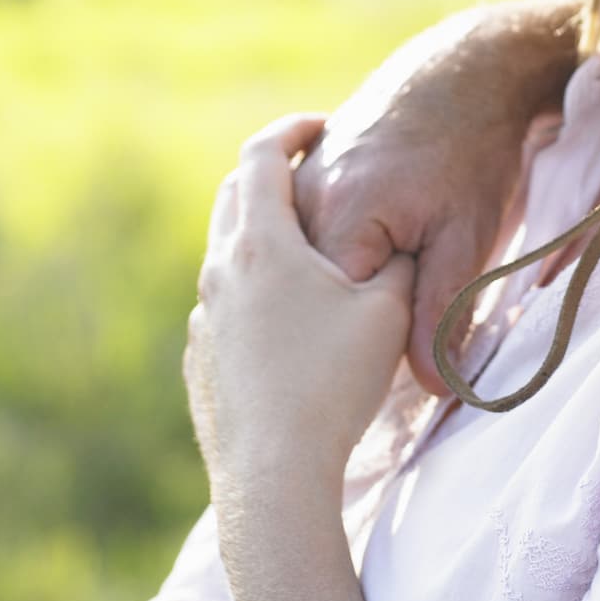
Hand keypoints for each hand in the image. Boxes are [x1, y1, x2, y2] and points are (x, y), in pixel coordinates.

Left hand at [185, 115, 413, 494]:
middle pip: (231, 198)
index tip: (317, 125)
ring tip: (307, 253)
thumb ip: (397, 266)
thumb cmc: (333, 382)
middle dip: (267, 175)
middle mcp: (219, 272)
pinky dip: (252, 290)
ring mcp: (203, 320)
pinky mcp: (200, 364)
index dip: (289, 130)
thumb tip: (399, 248)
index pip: (261, 156)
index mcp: (260, 243)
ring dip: (260, 238)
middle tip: (306, 173)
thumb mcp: (387, 311)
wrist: (273, 475)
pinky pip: (223, 306)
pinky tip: (289, 321)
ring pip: (224, 256)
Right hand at [292, 0, 579, 393]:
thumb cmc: (471, 152)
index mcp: (337, 220)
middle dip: (349, 314)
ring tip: (390, 265)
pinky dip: (330, 256)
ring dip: (337, 284)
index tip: (402, 338)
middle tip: (398, 301)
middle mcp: (300, 202)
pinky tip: (372, 250)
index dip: (371, 339)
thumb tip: (432, 390)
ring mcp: (295, 186)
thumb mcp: (467, 237)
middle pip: (307, 292)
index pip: (331, 316)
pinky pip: (302, 237)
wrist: (462, 72)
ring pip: (301, 266)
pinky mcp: (302, 178)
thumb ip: (443, 314)